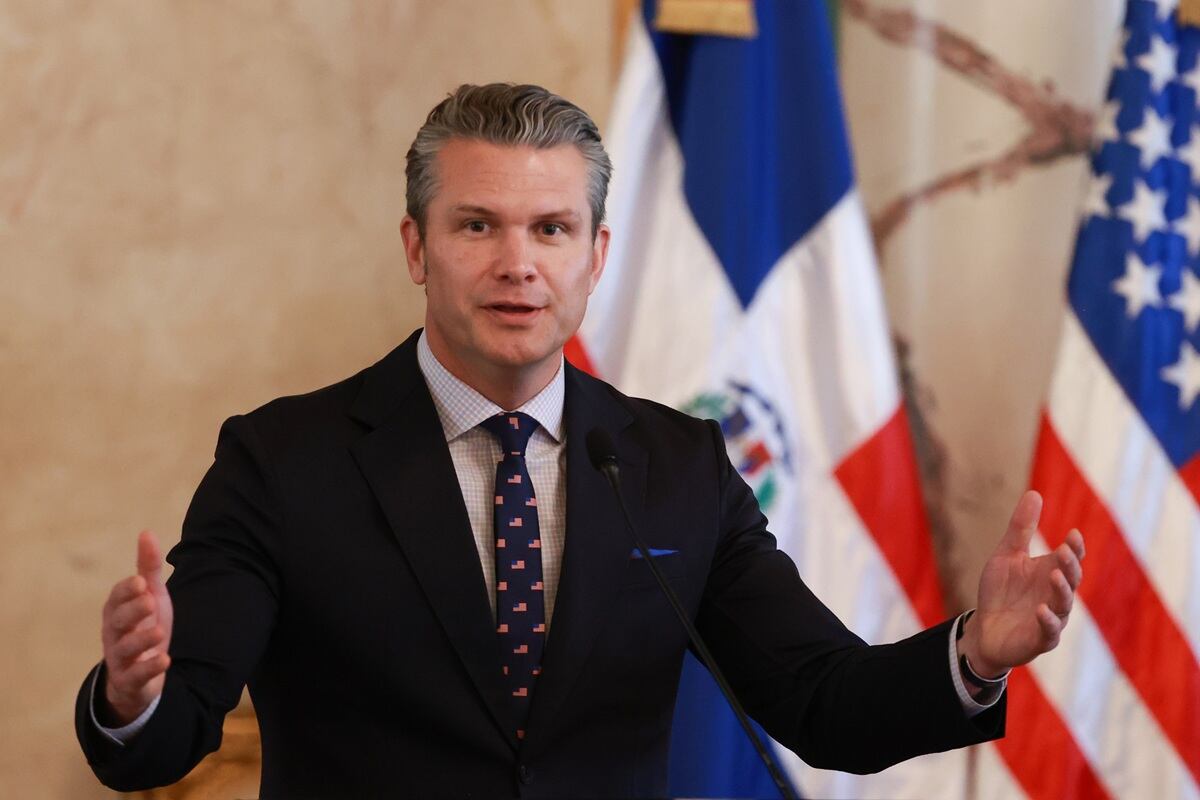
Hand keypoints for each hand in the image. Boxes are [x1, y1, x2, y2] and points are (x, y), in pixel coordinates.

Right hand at [100, 531, 173, 724]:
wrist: (140, 673)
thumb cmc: (143, 625)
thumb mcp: (150, 596)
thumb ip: (148, 568)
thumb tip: (146, 532)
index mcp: (117, 611)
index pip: (117, 598)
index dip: (126, 591)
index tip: (141, 581)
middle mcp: (114, 633)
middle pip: (118, 621)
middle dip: (132, 610)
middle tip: (149, 600)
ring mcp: (121, 658)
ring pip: (125, 649)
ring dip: (141, 640)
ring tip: (158, 631)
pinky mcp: (131, 680)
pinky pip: (136, 676)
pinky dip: (149, 669)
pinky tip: (165, 660)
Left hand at [960, 491, 1084, 677]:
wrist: (985, 629)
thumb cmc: (1001, 592)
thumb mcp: (1006, 556)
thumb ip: (1021, 529)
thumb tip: (1034, 493)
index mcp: (1051, 573)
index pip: (1069, 559)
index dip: (1074, 548)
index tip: (1073, 534)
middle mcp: (1057, 596)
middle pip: (1071, 579)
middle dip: (1069, 565)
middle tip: (1064, 551)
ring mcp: (1051, 619)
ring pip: (1063, 605)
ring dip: (1061, 591)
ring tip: (1055, 575)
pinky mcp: (1040, 640)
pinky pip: (1049, 632)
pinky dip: (1048, 621)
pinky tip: (1041, 610)